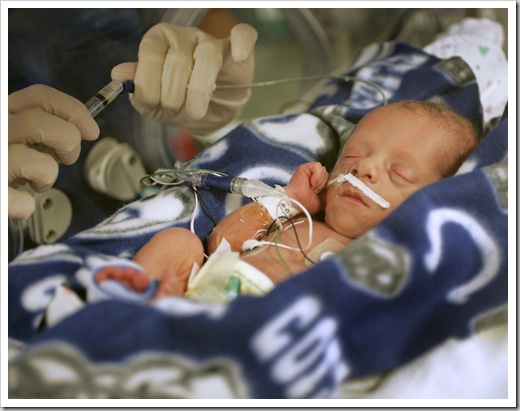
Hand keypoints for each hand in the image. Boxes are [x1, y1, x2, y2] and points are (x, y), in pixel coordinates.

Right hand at [8, 84, 99, 219]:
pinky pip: (23, 203)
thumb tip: (78, 128)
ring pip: (41, 164)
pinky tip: (14, 204)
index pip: (38, 96)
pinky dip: (26, 206)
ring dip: (48, 176)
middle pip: (43, 124)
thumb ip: (34, 127)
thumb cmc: (1, 164)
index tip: (91, 130)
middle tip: (65, 157)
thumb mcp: (11, 133)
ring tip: (36, 182)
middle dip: (68, 142)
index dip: (73, 110)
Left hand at [111, 22, 257, 134]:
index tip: (154, 105)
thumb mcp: (153, 101)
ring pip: (208, 55)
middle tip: (177, 112)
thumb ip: (137, 87)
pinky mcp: (235, 49)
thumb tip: (119, 74)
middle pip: (178, 60)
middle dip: (174, 96)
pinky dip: (242, 45)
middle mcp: (183, 37)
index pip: (150, 54)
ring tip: (196, 110)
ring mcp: (211, 41)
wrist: (208, 114)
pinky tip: (238, 57)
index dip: (151, 85)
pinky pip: (242, 35)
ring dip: (199, 91)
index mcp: (157, 42)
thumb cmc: (179, 103)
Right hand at [284, 162, 328, 214]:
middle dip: (324, 185)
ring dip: (319, 182)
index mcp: (321, 182)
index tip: (322, 193)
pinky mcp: (305, 167)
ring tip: (312, 188)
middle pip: (329, 174)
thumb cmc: (308, 203)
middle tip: (315, 191)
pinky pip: (317, 166)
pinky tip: (311, 182)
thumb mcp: (325, 199)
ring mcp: (311, 170)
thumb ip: (330, 191)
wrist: (298, 203)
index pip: (332, 178)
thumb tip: (336, 184)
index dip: (330, 185)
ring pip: (324, 170)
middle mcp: (316, 175)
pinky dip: (316, 176)